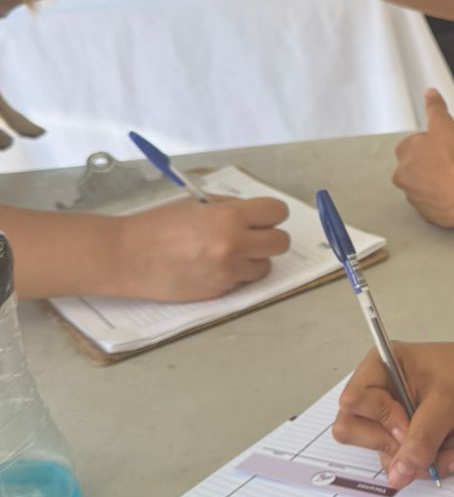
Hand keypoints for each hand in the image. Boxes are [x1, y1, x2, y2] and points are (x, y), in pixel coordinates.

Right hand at [116, 195, 289, 301]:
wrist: (128, 256)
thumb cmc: (157, 226)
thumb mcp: (196, 205)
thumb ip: (229, 208)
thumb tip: (253, 215)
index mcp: (229, 217)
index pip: (277, 212)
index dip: (270, 214)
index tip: (262, 217)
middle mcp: (234, 245)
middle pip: (281, 242)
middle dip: (268, 238)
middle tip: (251, 236)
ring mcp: (228, 271)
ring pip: (265, 266)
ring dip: (252, 260)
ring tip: (227, 253)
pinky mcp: (220, 291)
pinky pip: (242, 282)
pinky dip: (234, 275)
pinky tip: (211, 267)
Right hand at [333, 335, 453, 488]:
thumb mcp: (447, 401)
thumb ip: (422, 438)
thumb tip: (399, 472)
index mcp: (380, 367)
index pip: (354, 402)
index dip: (380, 419)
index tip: (408, 423)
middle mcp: (381, 391)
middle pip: (357, 433)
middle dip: (399, 444)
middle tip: (428, 439)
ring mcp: (394, 415)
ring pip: (388, 454)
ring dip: (427, 456)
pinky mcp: (411, 434)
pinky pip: (408, 462)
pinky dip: (436, 460)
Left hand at [391, 88, 453, 226]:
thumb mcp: (445, 125)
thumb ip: (435, 108)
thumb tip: (431, 95)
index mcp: (404, 153)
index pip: (413, 144)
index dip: (431, 144)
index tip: (443, 146)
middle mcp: (403, 176)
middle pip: (416, 166)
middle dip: (431, 164)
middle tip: (451, 162)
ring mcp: (414, 197)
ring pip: (423, 186)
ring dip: (436, 182)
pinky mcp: (426, 214)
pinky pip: (432, 204)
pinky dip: (442, 199)